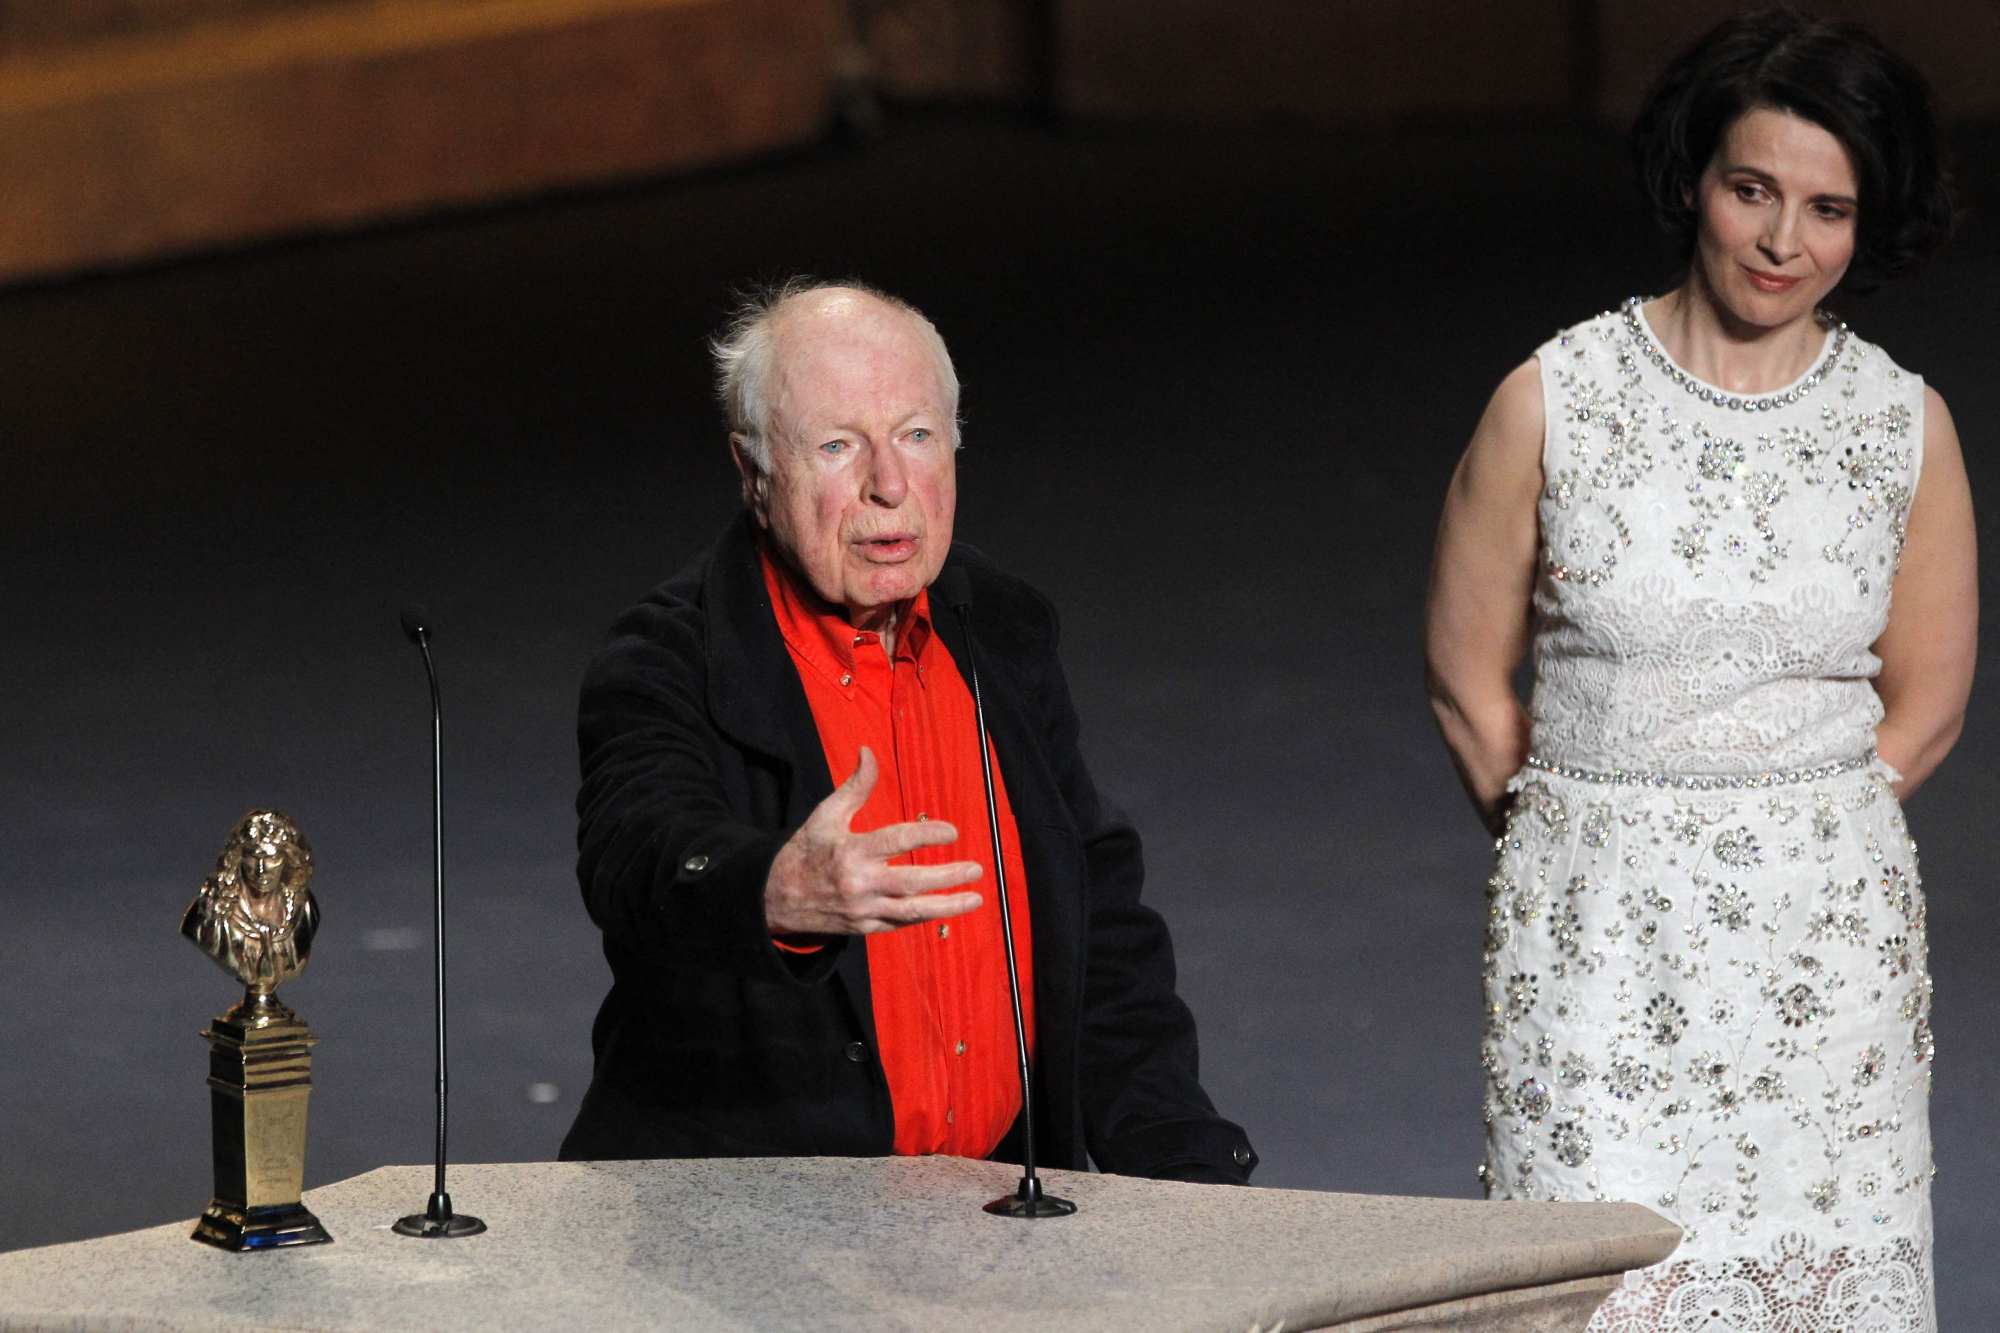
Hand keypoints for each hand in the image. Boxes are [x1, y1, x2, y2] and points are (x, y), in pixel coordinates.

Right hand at [763, 747, 983, 934]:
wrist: (775, 898)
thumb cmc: (805, 851)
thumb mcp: (826, 815)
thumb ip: (855, 786)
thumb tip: (868, 751)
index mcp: (850, 851)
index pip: (896, 842)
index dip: (927, 835)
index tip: (952, 832)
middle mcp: (859, 883)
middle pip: (911, 882)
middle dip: (947, 877)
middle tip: (976, 868)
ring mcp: (863, 909)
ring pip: (912, 911)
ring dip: (947, 905)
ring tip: (975, 898)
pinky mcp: (864, 928)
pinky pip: (900, 924)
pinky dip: (925, 916)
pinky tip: (947, 908)